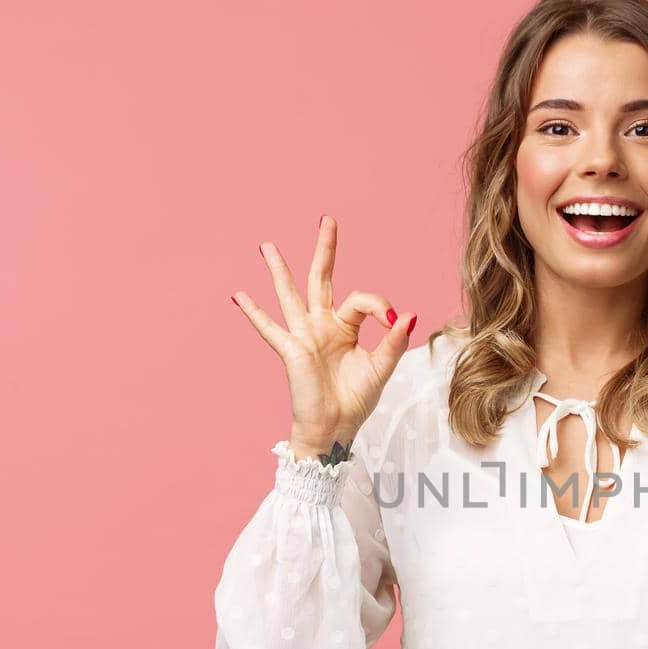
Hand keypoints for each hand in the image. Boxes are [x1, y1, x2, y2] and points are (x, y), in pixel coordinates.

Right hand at [231, 214, 416, 448]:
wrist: (336, 429)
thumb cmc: (355, 400)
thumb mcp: (381, 368)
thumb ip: (393, 342)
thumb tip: (409, 315)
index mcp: (345, 328)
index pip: (361, 300)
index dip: (380, 305)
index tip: (394, 321)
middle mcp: (322, 326)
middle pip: (322, 279)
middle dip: (325, 250)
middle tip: (327, 219)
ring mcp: (304, 336)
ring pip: (291, 294)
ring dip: (280, 270)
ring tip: (267, 245)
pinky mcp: (291, 351)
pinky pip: (269, 329)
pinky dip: (254, 313)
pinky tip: (238, 295)